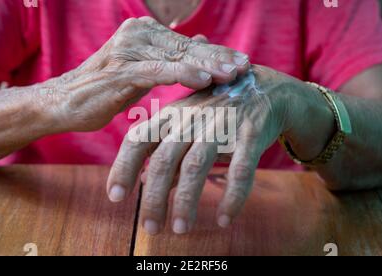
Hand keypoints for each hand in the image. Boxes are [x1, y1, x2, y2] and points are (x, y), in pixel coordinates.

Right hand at [45, 16, 249, 131]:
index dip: (216, 53)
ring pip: (176, 57)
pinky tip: (205, 80)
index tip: (242, 62)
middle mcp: (137, 35)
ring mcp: (128, 50)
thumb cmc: (104, 89)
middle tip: (245, 66)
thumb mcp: (141, 72)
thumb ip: (170, 58)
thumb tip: (201, 44)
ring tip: (233, 73)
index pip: (187, 45)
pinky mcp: (120, 70)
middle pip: (186, 48)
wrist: (62, 102)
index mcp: (144, 34)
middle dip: (218, 58)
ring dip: (208, 65)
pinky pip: (158, 72)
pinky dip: (182, 75)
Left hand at [107, 65, 333, 234]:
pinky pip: (240, 170)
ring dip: (186, 201)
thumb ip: (164, 151)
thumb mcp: (185, 124)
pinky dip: (232, 196)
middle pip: (164, 160)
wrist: (266, 89)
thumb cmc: (217, 110)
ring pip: (196, 166)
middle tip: (151, 228)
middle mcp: (191, 120)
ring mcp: (221, 126)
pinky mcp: (250, 135)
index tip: (115, 198)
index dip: (122, 168)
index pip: (137, 140)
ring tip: (181, 229)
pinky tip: (226, 219)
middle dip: (154, 197)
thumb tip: (140, 181)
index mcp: (172, 117)